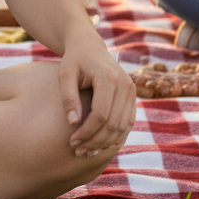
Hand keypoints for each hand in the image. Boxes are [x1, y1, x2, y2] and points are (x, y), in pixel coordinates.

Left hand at [58, 35, 135, 155]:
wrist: (89, 46)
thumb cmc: (73, 60)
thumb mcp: (65, 74)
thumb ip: (68, 97)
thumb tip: (73, 123)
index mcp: (108, 77)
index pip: (101, 114)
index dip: (87, 132)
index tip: (71, 141)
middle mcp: (125, 84)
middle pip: (114, 124)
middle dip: (95, 141)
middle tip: (77, 150)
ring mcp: (132, 91)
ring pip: (123, 127)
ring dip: (105, 143)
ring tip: (86, 151)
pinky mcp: (132, 97)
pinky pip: (127, 123)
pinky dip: (115, 137)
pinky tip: (98, 145)